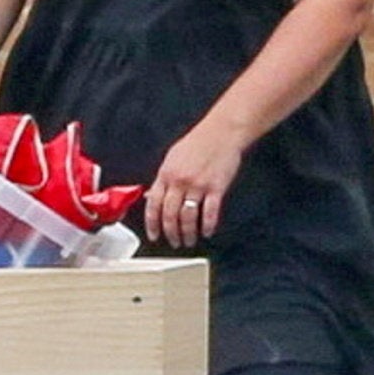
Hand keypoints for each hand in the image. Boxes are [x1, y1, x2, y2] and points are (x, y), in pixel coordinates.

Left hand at [145, 126, 242, 246]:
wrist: (222, 132)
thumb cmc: (198, 143)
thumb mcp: (173, 157)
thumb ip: (162, 179)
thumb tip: (151, 195)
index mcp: (166, 174)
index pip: (154, 205)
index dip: (152, 224)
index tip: (153, 235)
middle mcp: (179, 181)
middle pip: (170, 215)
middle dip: (170, 233)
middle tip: (173, 242)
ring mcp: (198, 185)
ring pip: (188, 217)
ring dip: (188, 233)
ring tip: (189, 241)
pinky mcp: (216, 187)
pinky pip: (210, 213)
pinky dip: (208, 226)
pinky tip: (207, 232)